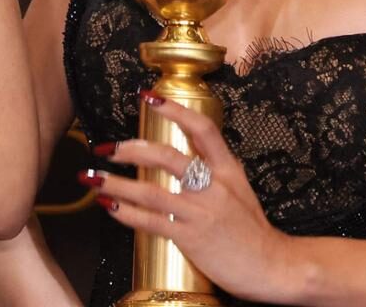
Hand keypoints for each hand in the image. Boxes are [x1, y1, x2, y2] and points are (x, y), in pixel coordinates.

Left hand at [82, 93, 309, 303]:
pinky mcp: (192, 238)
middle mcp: (214, 186)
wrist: (274, 268)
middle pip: (167, 156)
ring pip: (150, 191)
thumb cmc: (253, 232)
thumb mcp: (239, 191)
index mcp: (228, 170)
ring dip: (116, 183)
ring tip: (91, 178)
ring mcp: (201, 212)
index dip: (174, 110)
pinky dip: (126, 212)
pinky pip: (151, 221)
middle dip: (131, 149)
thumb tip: (185, 157)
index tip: (148, 96)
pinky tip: (109, 205)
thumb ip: (214, 172)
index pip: (202, 129)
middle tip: (106, 149)